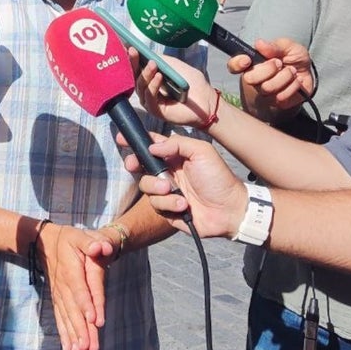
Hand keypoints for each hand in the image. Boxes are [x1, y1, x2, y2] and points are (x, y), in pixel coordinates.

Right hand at [37, 224, 117, 349]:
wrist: (45, 243)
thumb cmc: (70, 239)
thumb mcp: (81, 236)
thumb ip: (92, 242)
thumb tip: (102, 248)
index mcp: (71, 269)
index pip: (80, 288)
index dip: (87, 304)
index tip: (94, 320)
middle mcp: (63, 285)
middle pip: (73, 309)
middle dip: (81, 329)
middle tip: (88, 347)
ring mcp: (59, 294)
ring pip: (66, 317)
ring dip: (73, 336)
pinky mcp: (57, 300)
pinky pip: (60, 319)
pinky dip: (64, 334)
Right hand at [120, 132, 245, 237]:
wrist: (229, 209)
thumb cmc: (219, 177)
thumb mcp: (202, 151)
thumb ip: (177, 144)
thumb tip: (152, 147)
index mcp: (175, 156)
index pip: (151, 146)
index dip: (136, 142)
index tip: (121, 139)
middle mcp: (168, 172)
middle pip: (141, 165)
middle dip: (135, 164)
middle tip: (134, 165)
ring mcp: (166, 191)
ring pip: (146, 186)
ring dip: (158, 188)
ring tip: (175, 190)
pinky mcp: (167, 210)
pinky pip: (156, 205)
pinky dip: (169, 203)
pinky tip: (184, 205)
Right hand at [130, 51, 219, 128]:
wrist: (206, 100)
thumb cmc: (192, 83)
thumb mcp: (174, 66)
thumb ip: (160, 60)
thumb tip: (144, 53)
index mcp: (151, 79)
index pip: (137, 69)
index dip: (132, 58)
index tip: (128, 46)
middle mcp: (148, 91)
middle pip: (134, 77)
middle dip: (133, 63)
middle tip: (133, 51)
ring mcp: (150, 101)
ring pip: (141, 87)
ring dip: (146, 74)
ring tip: (153, 64)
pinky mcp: (156, 111)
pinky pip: (150, 98)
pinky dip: (153, 86)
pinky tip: (159, 76)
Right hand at [226, 38, 314, 117]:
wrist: (308, 74)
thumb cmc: (294, 58)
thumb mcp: (289, 46)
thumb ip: (275, 46)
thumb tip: (259, 44)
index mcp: (253, 62)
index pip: (234, 65)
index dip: (237, 63)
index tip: (247, 60)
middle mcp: (255, 77)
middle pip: (250, 78)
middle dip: (268, 68)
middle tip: (279, 63)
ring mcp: (264, 91)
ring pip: (267, 88)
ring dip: (285, 76)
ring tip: (292, 71)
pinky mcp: (276, 102)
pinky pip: (281, 96)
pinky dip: (293, 86)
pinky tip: (295, 81)